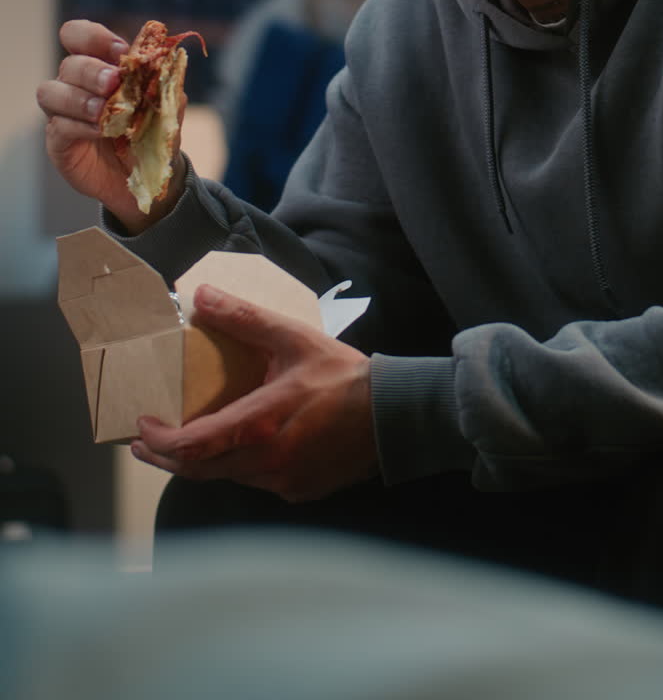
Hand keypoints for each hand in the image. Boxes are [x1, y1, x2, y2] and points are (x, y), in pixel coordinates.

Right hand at [36, 19, 185, 233]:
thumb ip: (165, 84)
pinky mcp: (59, 140)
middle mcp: (76, 84)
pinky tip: (101, 131)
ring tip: (103, 111)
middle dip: (91, 70)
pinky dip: (79, 126)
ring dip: (79, 98)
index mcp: (99, 65)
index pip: (78, 35)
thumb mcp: (166, 106)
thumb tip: (167, 61)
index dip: (94, 37)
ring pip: (51, 92)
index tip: (120, 51)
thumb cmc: (151, 131)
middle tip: (113, 82)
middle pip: (69, 64)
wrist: (148, 173)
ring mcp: (63, 112)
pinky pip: (58, 126)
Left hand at [131, 284, 378, 501]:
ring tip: (185, 441)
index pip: (192, 446)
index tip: (142, 425)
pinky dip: (237, 466)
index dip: (160, 440)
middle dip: (166, 456)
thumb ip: (243, 318)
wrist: (395, 415)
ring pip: (227, 477)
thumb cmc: (345, 376)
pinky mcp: (299, 491)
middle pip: (199, 470)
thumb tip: (202, 297)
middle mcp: (267, 462)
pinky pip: (255, 482)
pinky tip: (237, 448)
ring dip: (201, 462)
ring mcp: (283, 482)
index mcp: (260, 425)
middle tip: (144, 441)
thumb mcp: (292, 338)